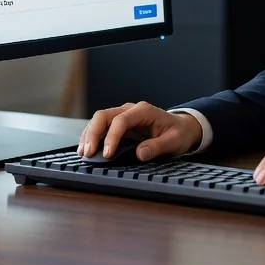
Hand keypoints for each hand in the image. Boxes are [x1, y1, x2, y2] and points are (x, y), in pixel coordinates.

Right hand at [79, 102, 202, 161]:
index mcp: (144, 111)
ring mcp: (123, 116)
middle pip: (104, 116)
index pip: (121, 120)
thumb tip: (140, 154)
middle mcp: (131, 110)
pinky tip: (86, 148)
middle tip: (88, 152)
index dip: (112, 137)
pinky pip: (101, 127)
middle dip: (93, 133)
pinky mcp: (119, 124)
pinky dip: (92, 136)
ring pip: (99, 119)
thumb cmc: (178, 133)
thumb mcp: (174, 141)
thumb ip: (158, 146)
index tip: (107, 154)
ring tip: (83, 153)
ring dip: (89, 135)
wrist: (181, 128)